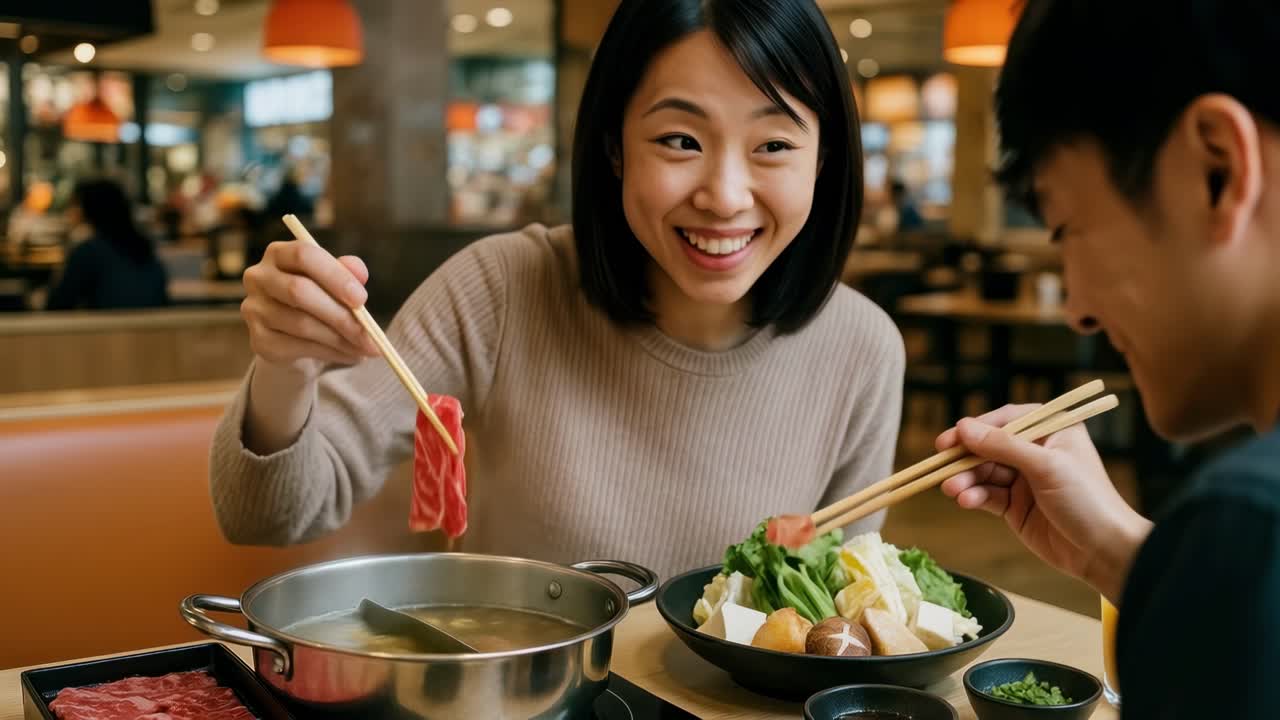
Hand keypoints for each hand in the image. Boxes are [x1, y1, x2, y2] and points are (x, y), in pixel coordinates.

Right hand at [240, 240, 379, 375]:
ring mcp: (254, 310)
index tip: (362, 299)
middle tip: (371, 334)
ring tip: (366, 348)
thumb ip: (348, 272)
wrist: (296, 336)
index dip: (335, 276)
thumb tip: (359, 272)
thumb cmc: (320, 299)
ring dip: (340, 339)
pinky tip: (350, 355)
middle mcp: (259, 277)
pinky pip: (298, 347)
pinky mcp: (259, 340)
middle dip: (341, 315)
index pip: (304, 255)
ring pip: (302, 324)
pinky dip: (330, 353)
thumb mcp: (336, 282)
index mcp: (279, 253)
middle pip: (299, 291)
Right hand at [936, 404, 1151, 602]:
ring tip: (953, 489)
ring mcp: (1025, 480)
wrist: (1105, 552)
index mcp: (1052, 431)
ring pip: (984, 472)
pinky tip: (966, 501)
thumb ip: (1003, 446)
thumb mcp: (1046, 466)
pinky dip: (974, 496)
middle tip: (942, 466)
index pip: (1006, 420)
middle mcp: (1036, 452)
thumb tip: (964, 428)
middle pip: (990, 447)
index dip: (976, 428)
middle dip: (966, 458)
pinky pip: (987, 495)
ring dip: (966, 479)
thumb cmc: (1087, 500)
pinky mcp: (1015, 507)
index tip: (950, 439)